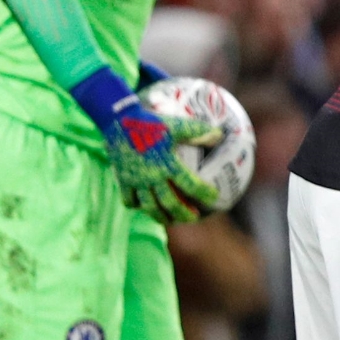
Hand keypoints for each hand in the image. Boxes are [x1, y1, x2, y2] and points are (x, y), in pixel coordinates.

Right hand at [104, 104, 222, 223]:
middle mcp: (152, 176)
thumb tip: (221, 134)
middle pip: (170, 204)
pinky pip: (129, 200)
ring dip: (162, 217)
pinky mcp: (122, 180)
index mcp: (168, 164)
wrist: (118, 119)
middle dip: (184, 214)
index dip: (204, 193)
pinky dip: (138, 206)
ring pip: (149, 207)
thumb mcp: (177, 125)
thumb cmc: (151, 122)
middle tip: (195, 217)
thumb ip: (199, 131)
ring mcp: (136, 180)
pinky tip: (145, 207)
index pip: (190, 185)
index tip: (214, 197)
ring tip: (171, 220)